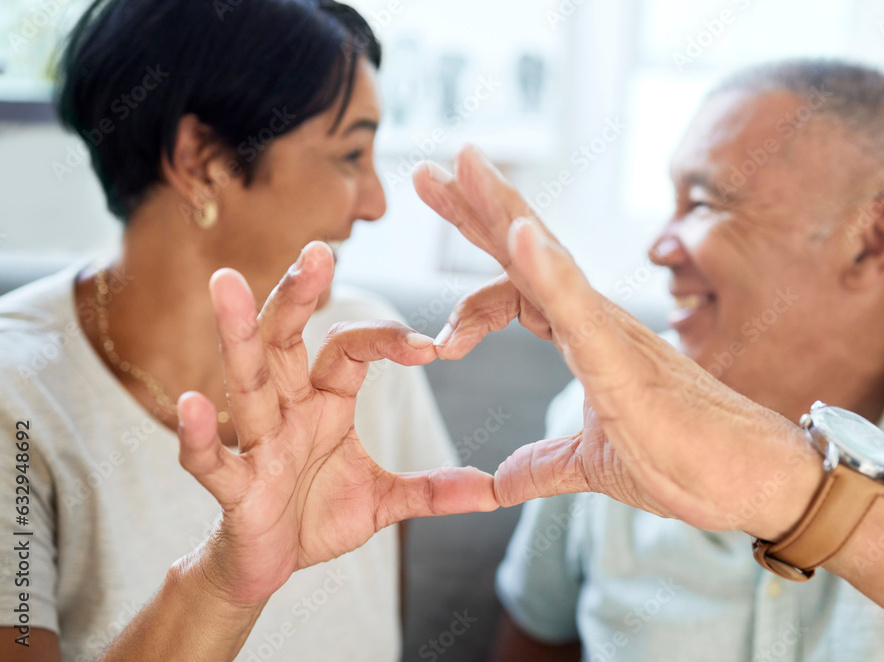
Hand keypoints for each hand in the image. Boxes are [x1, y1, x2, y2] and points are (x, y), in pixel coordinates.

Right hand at [175, 241, 497, 607]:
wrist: (266, 565)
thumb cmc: (315, 517)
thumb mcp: (384, 501)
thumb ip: (434, 491)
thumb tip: (494, 491)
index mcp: (324, 402)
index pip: (350, 349)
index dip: (386, 339)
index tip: (430, 347)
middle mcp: (286, 409)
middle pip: (288, 340)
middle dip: (299, 296)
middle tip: (318, 250)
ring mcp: (256, 443)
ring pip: (246, 380)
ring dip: (238, 334)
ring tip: (229, 284)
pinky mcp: (233, 487)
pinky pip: (211, 459)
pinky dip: (197, 434)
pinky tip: (190, 403)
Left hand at [414, 148, 822, 539]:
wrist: (750, 482)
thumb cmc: (687, 461)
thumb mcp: (593, 466)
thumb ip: (544, 466)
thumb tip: (501, 482)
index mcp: (584, 337)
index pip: (519, 290)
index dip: (473, 299)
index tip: (440, 344)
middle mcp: (594, 320)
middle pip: (526, 250)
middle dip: (476, 207)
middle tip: (431, 169)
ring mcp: (611, 333)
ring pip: (548, 258)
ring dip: (503, 209)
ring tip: (465, 162)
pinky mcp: (626, 360)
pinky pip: (579, 307)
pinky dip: (548, 269)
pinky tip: (518, 236)